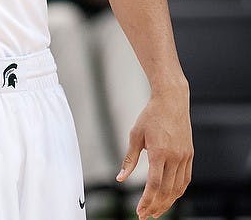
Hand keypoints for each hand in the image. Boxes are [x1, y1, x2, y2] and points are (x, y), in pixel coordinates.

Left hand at [116, 87, 192, 217]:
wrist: (171, 102)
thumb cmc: (150, 116)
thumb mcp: (135, 136)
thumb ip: (129, 160)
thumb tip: (120, 178)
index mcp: (160, 152)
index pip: (154, 184)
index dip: (147, 200)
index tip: (140, 211)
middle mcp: (175, 157)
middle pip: (167, 190)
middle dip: (156, 205)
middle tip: (146, 216)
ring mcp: (185, 157)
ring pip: (178, 187)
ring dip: (168, 202)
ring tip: (156, 210)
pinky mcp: (190, 155)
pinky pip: (185, 179)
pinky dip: (178, 191)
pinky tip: (170, 197)